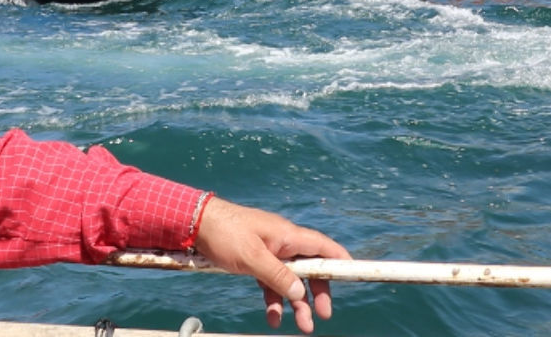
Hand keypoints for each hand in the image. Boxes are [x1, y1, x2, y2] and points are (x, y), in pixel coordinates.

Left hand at [193, 197, 349, 333]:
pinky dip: (273, 300)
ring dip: (296, 303)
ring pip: (290, 280)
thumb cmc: (225, 233)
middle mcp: (282, 243)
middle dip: (318, 292)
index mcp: (287, 235)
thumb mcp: (252, 256)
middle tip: (323, 315)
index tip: (355, 274)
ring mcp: (269, 252)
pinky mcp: (255, 261)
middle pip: (310, 269)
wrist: (196, 223)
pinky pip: (270, 283)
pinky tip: (272, 318)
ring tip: (302, 326)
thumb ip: (277, 275)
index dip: (340, 260)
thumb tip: (300, 293)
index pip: (323, 247)